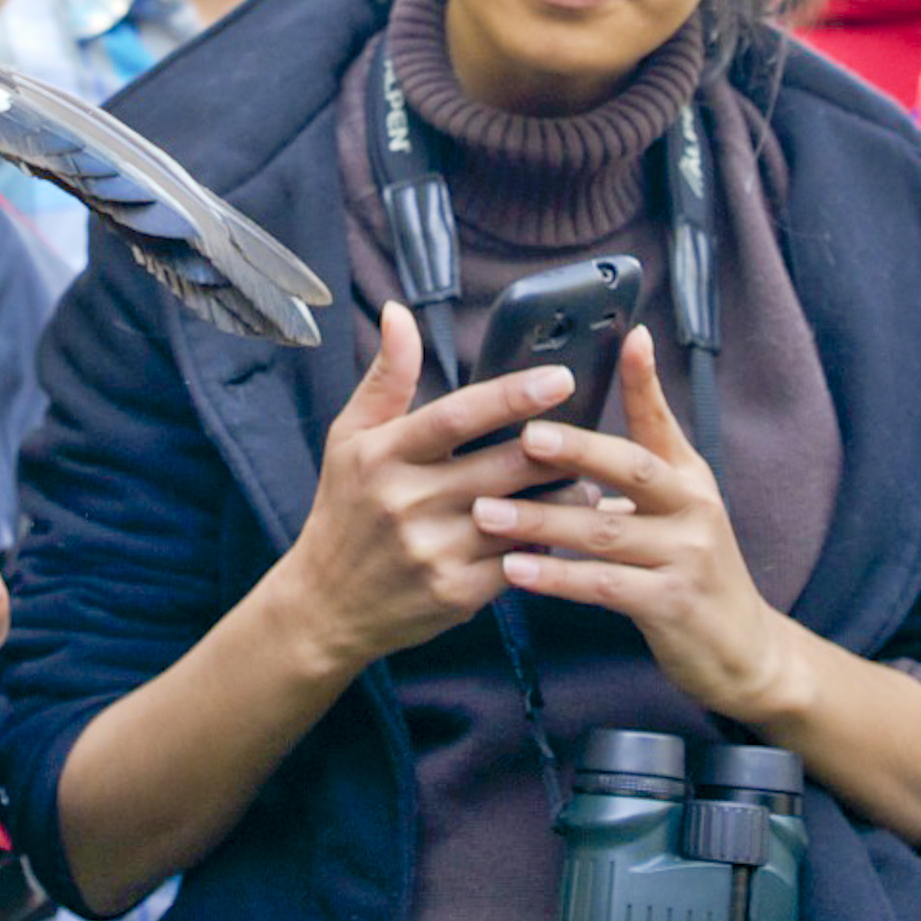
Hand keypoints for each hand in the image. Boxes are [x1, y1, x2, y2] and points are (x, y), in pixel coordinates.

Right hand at [259, 304, 574, 678]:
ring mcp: (433, 550)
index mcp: (383, 455)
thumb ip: (386, 377)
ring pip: (521, 516)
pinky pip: (519, 561)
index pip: (456, 416)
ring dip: (563, 497)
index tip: (560, 378)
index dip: (511, 395)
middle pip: (502, 465)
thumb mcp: (349, 438)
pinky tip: (562, 529)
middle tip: (594, 432)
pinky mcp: (455, 593)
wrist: (325, 606)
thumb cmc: (344, 511)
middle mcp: (406, 501)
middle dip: (556, 449)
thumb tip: (399, 314)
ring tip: (590, 479)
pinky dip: (545, 544)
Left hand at [477, 327, 800, 725]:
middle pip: (632, 468)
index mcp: (688, 479)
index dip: (645, 380)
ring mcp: (686, 557)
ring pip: (605, 531)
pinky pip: (603, 585)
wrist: (743, 650)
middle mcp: (694, 509)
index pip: (662, 421)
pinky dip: (556, 577)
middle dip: (578, 449)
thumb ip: (639, 469)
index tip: (629, 337)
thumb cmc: (690, 570)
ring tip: (486, 511)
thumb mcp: (677, 510)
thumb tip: (582, 426)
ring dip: (542, 521)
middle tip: (525, 435)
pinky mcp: (672, 604)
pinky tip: (514, 570)